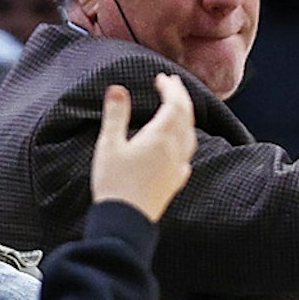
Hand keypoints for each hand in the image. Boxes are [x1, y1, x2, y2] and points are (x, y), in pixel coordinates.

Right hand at [87, 75, 198, 222]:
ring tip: (178, 110)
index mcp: (160, 138)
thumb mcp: (109, 145)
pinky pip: (186, 158)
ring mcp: (177, 168)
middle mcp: (174, 151)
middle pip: (186, 117)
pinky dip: (185, 144)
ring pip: (190, 136)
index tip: (162, 78)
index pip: (174, 104)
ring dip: (186, 118)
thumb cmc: (114, 184)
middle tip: (173, 84)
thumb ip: (115, 115)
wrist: (125, 221)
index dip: (171, 88)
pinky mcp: (174, 184)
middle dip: (181, 97)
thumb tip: (117, 89)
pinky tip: (180, 149)